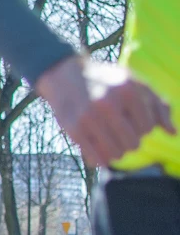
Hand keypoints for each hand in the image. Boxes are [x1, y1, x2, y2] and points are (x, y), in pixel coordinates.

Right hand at [36, 56, 174, 166]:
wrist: (64, 75)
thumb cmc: (106, 81)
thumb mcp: (135, 84)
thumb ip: (158, 105)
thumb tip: (172, 133)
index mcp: (128, 90)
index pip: (148, 127)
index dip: (143, 128)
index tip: (132, 122)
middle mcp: (108, 103)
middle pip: (133, 143)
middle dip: (130, 141)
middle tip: (120, 133)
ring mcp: (89, 117)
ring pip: (116, 153)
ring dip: (116, 152)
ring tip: (111, 143)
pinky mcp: (73, 128)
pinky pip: (95, 158)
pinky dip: (101, 160)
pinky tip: (100, 155)